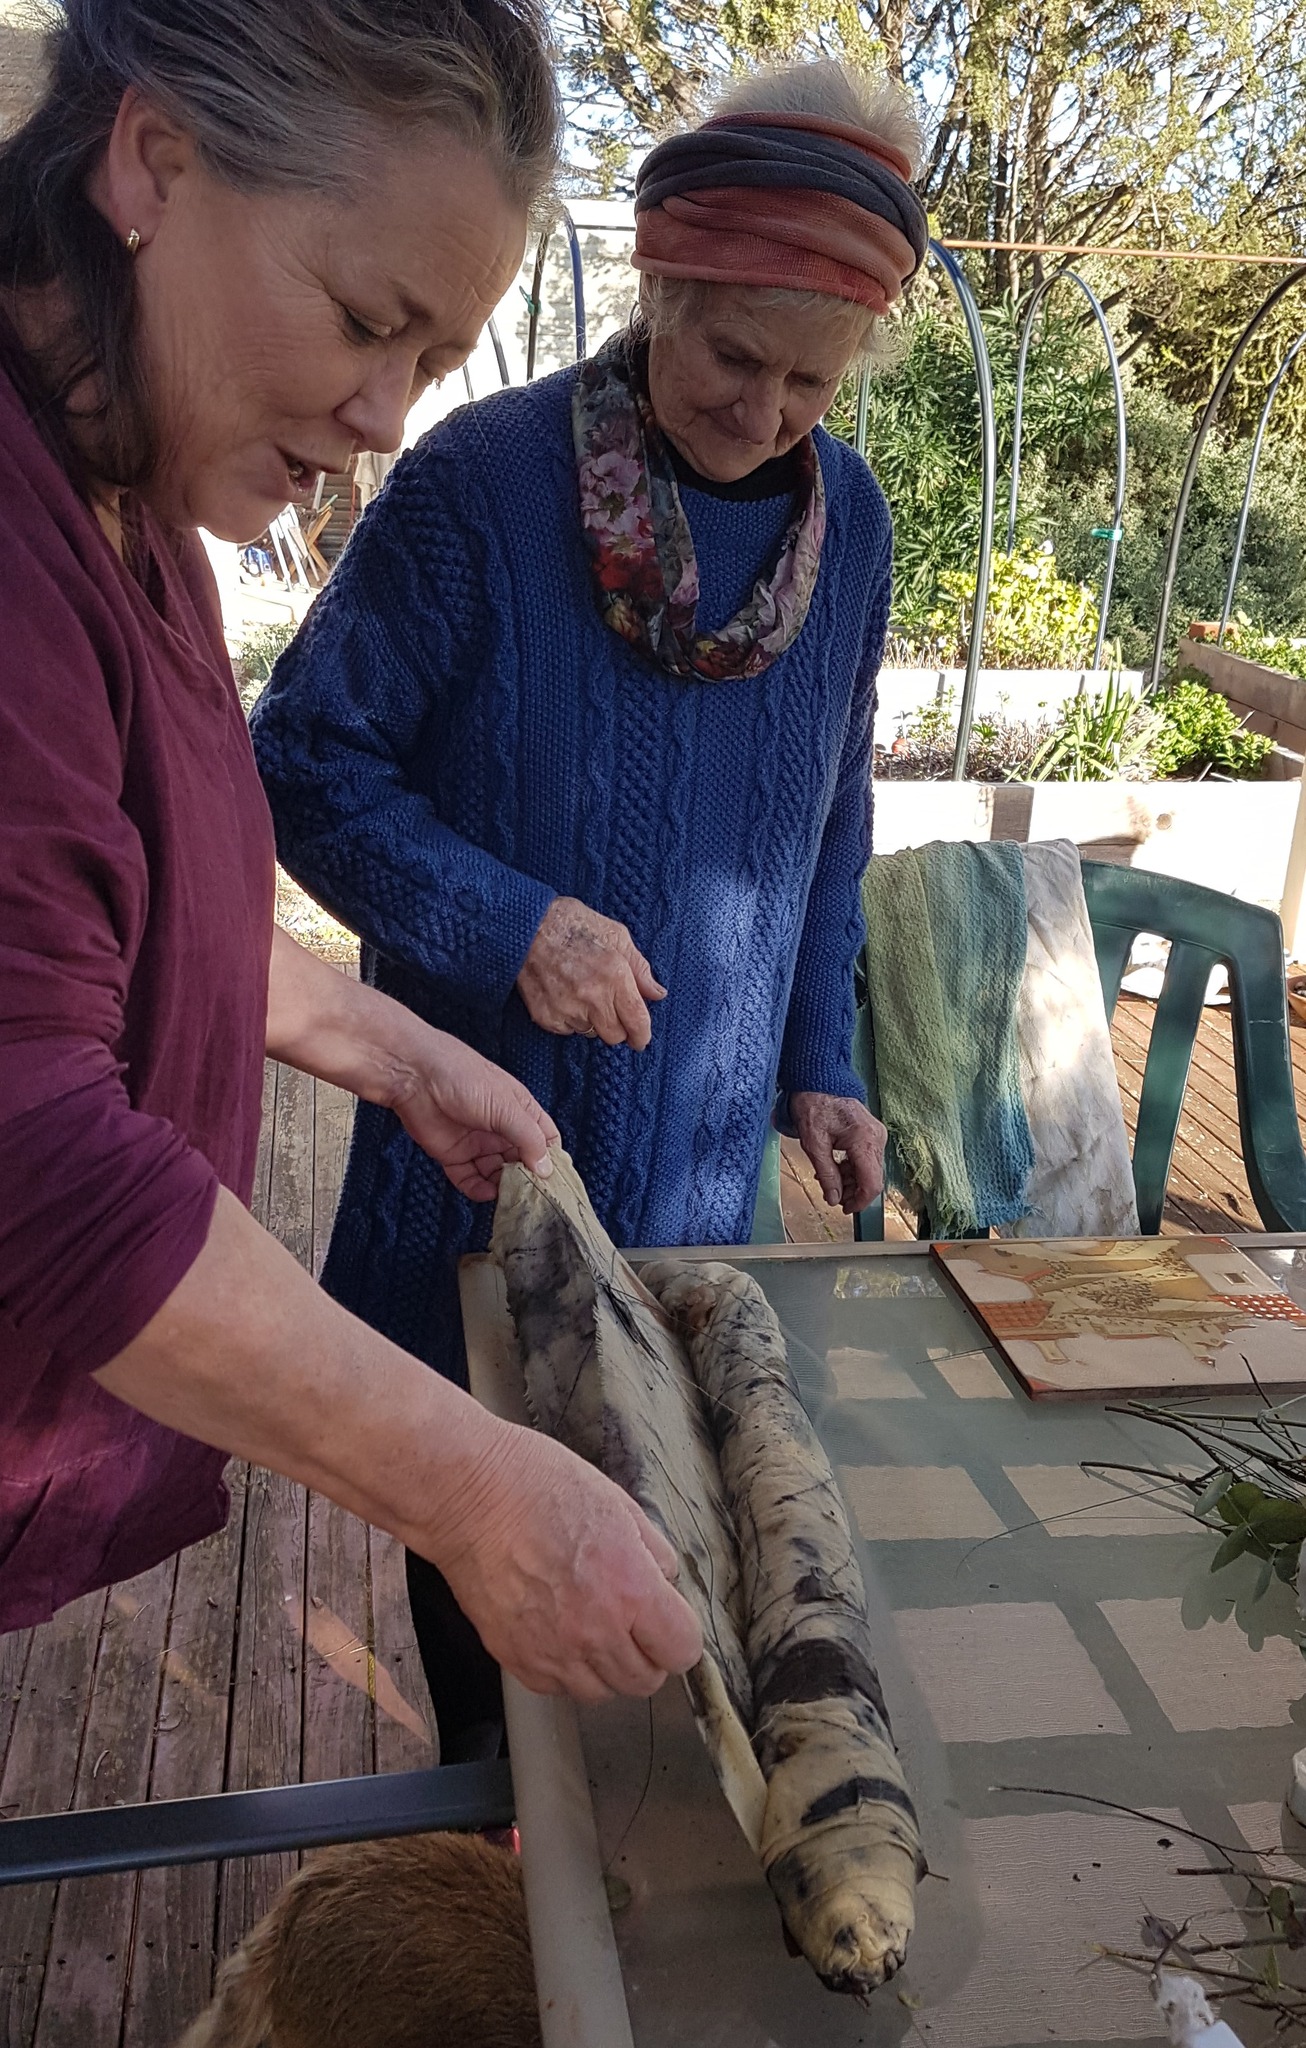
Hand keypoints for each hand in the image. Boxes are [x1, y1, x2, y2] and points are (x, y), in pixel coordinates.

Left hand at [387, 1030, 558, 1200]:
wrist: (414, 1076)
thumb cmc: (462, 1076)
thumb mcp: (506, 1106)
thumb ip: (528, 1138)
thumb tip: (545, 1169)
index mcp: (519, 1110)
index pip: (545, 1139)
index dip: (551, 1160)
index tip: (557, 1182)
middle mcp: (500, 1128)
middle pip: (522, 1161)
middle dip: (528, 1180)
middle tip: (534, 1198)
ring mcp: (477, 1143)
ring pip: (497, 1174)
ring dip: (504, 1187)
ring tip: (510, 1199)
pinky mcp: (453, 1155)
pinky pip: (470, 1179)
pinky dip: (478, 1190)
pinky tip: (487, 1193)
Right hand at [434, 1424, 702, 1702]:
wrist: (468, 1495)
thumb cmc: (537, 1485)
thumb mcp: (618, 1503)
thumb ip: (652, 1552)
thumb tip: (664, 1582)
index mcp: (630, 1589)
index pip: (681, 1651)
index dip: (677, 1635)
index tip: (668, 1622)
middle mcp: (596, 1631)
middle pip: (644, 1681)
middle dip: (646, 1654)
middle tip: (631, 1623)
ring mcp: (553, 1651)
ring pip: (601, 1693)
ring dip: (605, 1668)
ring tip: (591, 1627)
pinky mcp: (515, 1659)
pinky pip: (556, 1688)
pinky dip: (563, 1670)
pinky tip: (557, 1632)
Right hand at [517, 897, 665, 1049]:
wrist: (526, 925)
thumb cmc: (573, 924)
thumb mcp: (616, 935)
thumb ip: (639, 968)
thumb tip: (657, 993)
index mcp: (614, 976)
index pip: (637, 1020)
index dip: (642, 1035)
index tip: (641, 1039)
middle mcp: (592, 997)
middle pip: (614, 1036)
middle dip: (618, 1027)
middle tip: (610, 1009)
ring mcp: (566, 1009)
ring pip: (590, 1033)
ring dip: (592, 1021)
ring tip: (582, 993)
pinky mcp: (545, 1016)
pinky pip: (567, 1030)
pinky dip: (570, 1019)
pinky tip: (564, 995)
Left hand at [791, 1091, 885, 1214]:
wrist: (820, 1080)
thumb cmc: (815, 1105)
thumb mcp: (814, 1144)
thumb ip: (827, 1174)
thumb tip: (834, 1199)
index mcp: (865, 1140)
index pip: (872, 1182)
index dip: (860, 1201)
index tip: (845, 1209)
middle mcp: (877, 1138)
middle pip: (872, 1178)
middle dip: (853, 1192)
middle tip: (832, 1196)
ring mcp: (876, 1135)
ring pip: (870, 1170)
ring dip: (851, 1181)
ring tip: (829, 1181)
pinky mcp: (872, 1133)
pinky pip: (867, 1159)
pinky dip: (853, 1168)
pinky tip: (836, 1169)